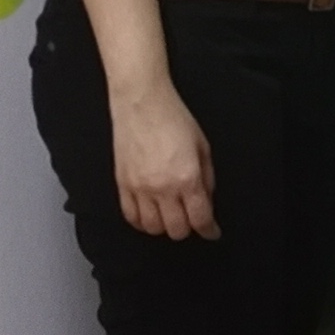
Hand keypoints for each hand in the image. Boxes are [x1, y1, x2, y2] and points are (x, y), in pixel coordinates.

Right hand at [110, 77, 219, 240]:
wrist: (142, 103)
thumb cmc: (172, 118)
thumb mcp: (203, 147)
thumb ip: (207, 178)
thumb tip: (207, 200)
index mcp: (187, 178)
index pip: (200, 219)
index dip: (210, 230)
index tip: (212, 231)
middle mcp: (162, 187)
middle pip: (176, 230)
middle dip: (189, 229)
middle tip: (193, 220)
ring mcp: (139, 188)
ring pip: (152, 228)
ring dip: (165, 227)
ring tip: (171, 217)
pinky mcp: (122, 184)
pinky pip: (130, 216)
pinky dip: (141, 222)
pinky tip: (150, 215)